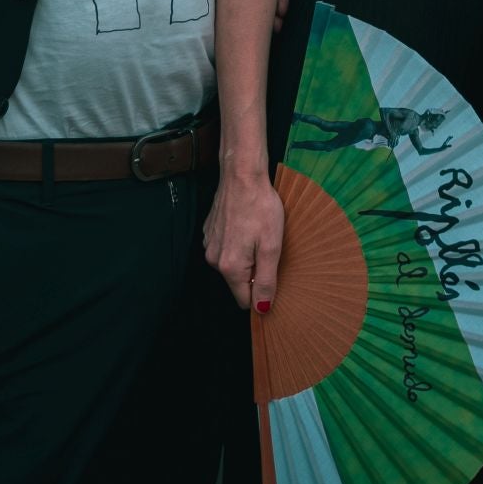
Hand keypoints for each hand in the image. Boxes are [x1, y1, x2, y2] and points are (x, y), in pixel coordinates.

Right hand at [203, 168, 284, 311]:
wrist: (242, 174)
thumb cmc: (260, 207)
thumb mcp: (272, 247)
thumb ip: (266, 281)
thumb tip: (262, 309)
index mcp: (230, 267)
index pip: (245, 300)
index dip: (261, 293)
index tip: (273, 275)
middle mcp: (214, 260)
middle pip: (238, 282)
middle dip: (254, 272)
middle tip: (268, 249)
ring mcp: (209, 245)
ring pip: (232, 265)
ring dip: (246, 256)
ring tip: (258, 234)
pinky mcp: (209, 231)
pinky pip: (226, 248)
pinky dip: (237, 242)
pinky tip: (247, 225)